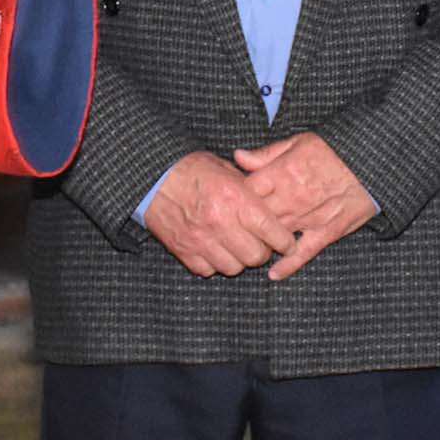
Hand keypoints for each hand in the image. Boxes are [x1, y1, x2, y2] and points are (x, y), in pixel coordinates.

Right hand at [143, 151, 294, 277]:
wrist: (153, 176)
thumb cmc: (192, 169)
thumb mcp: (226, 169)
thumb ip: (250, 189)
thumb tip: (272, 204)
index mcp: (234, 198)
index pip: (271, 231)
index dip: (284, 241)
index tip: (286, 242)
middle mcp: (219, 221)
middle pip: (255, 256)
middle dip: (262, 252)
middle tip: (260, 244)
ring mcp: (200, 239)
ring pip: (233, 268)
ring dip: (238, 260)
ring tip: (236, 247)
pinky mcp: (183, 250)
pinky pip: (208, 271)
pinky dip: (214, 264)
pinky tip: (214, 249)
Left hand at [232, 133, 377, 280]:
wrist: (372, 163)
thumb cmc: (333, 149)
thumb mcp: (297, 142)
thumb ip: (266, 153)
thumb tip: (237, 157)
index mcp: (281, 173)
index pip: (246, 191)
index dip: (234, 197)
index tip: (229, 200)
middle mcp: (291, 198)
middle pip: (256, 217)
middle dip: (243, 223)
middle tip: (234, 228)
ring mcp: (308, 217)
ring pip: (275, 236)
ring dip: (261, 243)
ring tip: (249, 248)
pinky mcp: (326, 232)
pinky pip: (303, 253)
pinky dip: (288, 265)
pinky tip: (273, 274)